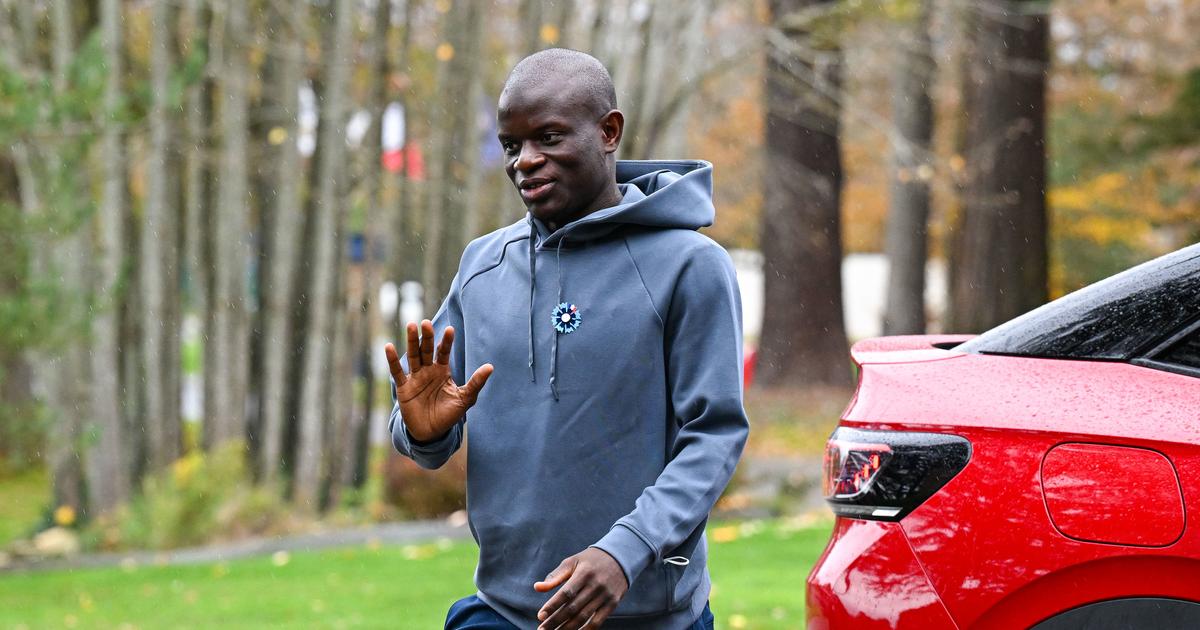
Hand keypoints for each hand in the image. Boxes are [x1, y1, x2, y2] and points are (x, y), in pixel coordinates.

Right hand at [384, 319, 492, 442]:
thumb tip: (490, 366)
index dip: (446, 341)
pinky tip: (389, 346)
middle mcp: (428, 371)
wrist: (431, 433)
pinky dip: (392, 360)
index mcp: (442, 371)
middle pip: (426, 350)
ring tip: (411, 325)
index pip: (443, 352)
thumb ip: (476, 382)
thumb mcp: (465, 398)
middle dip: (426, 337)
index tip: (450, 329)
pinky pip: (397, 372)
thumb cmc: (449, 415)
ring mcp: (415, 378)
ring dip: (411, 342)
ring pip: (412, 356)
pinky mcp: (404, 388)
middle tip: (426, 322)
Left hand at [534, 548, 628, 629]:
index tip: (540, 616)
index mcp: (584, 573)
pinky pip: (598, 621)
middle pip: (572, 608)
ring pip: (584, 617)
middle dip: (555, 621)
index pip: (566, 593)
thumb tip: (537, 588)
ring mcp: (605, 595)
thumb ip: (555, 576)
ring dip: (567, 628)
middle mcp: (595, 585)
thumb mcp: (572, 562)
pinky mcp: (612, 603)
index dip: (552, 606)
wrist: (620, 557)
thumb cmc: (590, 560)